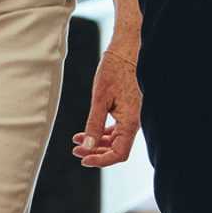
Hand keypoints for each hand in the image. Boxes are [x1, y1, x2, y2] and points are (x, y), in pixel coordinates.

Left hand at [73, 48, 141, 167]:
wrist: (127, 51)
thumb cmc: (115, 71)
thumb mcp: (99, 98)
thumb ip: (94, 124)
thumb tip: (87, 146)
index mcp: (131, 122)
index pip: (119, 153)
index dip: (101, 160)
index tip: (84, 160)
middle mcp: (135, 123)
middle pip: (117, 149)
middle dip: (95, 152)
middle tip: (76, 151)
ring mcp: (133, 117)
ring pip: (116, 139)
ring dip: (97, 142)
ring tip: (77, 141)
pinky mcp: (129, 111)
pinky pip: (117, 129)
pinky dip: (102, 132)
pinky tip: (87, 131)